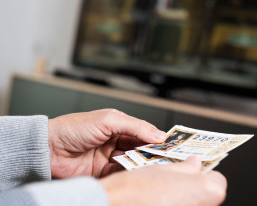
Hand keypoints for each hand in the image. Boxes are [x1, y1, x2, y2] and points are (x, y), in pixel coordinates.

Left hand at [48, 109, 165, 178]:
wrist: (48, 148)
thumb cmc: (74, 128)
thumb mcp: (108, 120)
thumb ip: (135, 126)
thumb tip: (158, 134)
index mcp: (119, 125)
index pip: (143, 132)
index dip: (156, 138)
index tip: (170, 145)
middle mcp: (116, 141)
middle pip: (140, 149)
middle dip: (151, 153)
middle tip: (163, 157)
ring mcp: (109, 157)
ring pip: (132, 162)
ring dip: (140, 164)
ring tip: (148, 164)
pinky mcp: (102, 172)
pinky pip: (120, 174)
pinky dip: (127, 174)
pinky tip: (131, 172)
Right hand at [100, 156, 226, 205]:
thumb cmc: (136, 190)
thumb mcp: (164, 169)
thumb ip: (186, 167)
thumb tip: (194, 164)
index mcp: (208, 192)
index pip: (217, 180)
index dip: (204, 174)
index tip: (193, 171)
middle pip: (206, 196)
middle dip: (194, 188)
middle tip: (176, 182)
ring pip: (193, 205)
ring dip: (183, 200)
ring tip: (164, 194)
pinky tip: (158, 203)